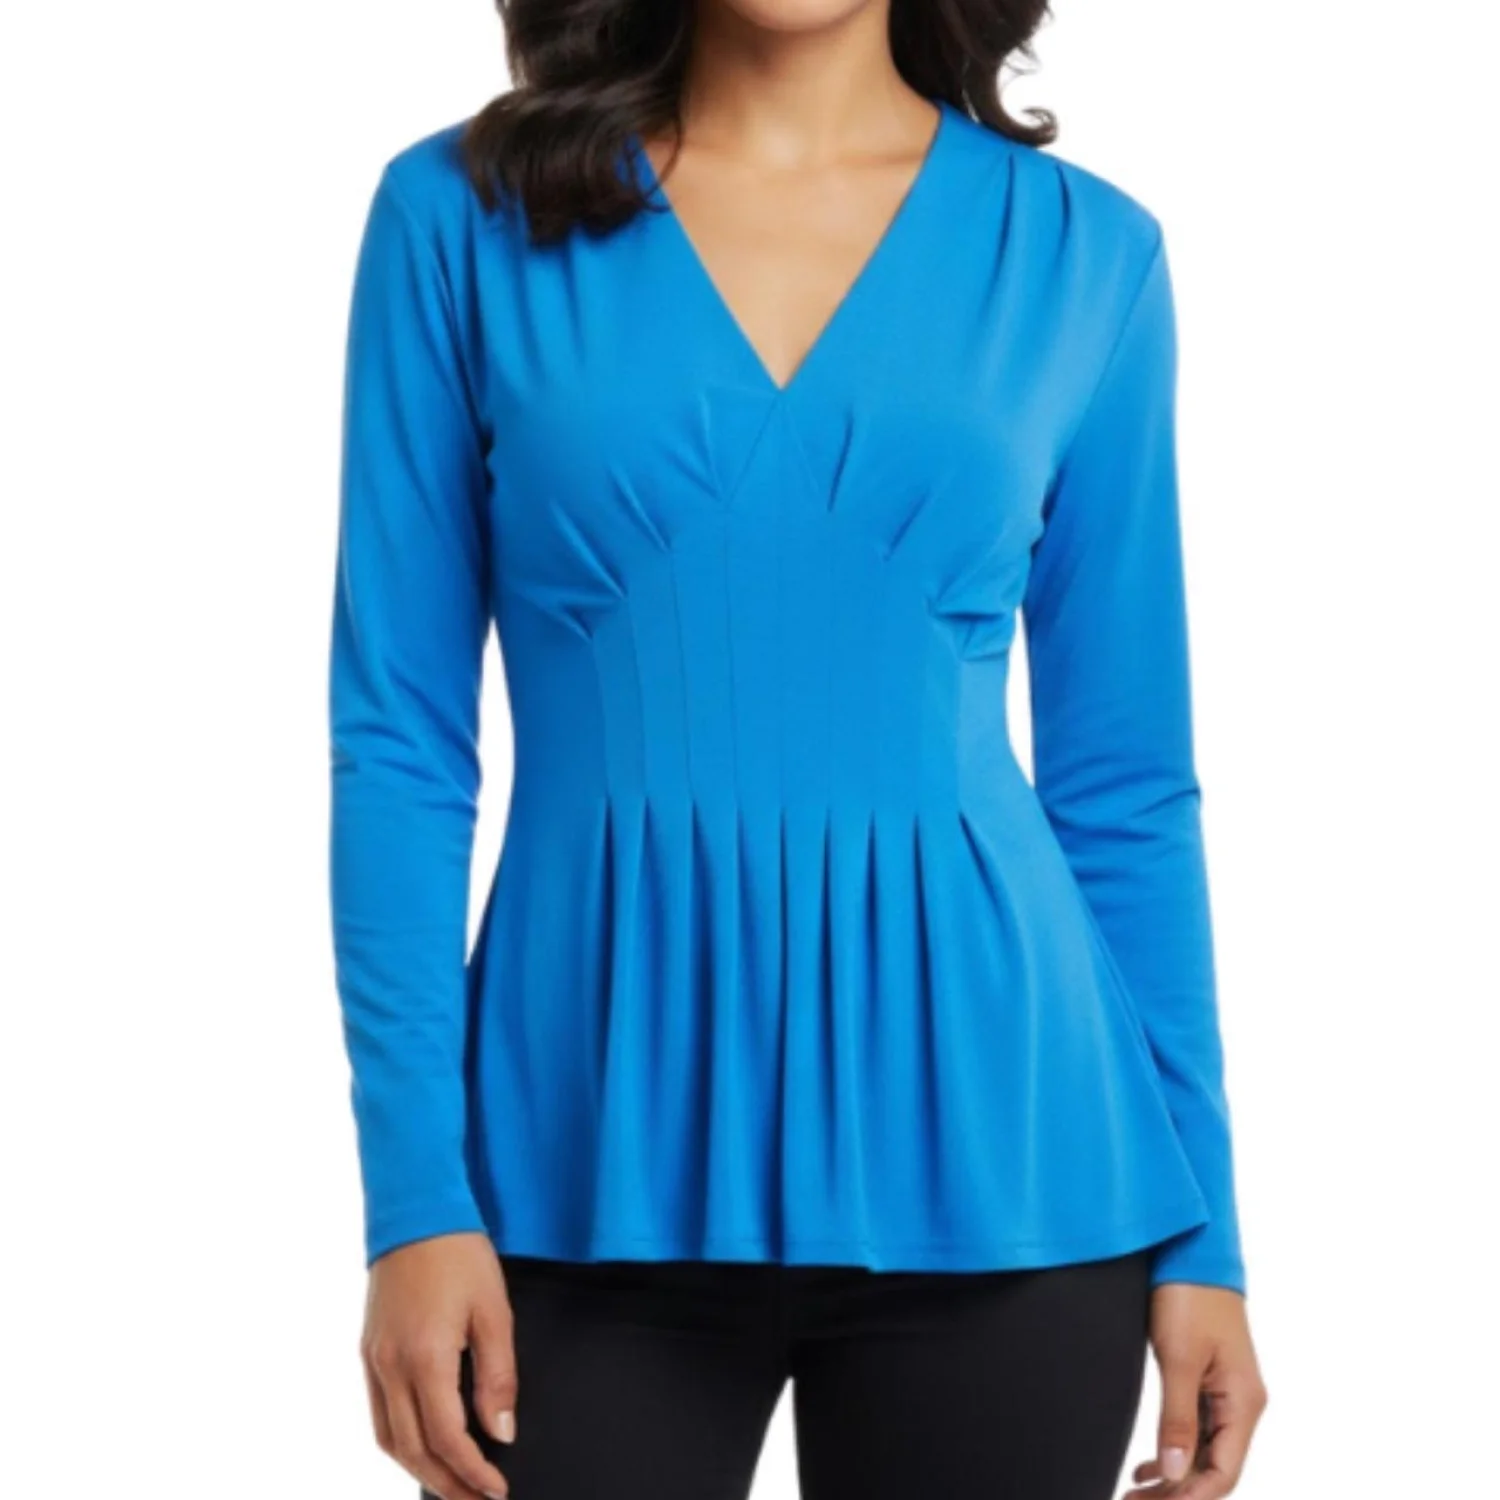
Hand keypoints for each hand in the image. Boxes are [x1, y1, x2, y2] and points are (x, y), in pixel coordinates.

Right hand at [361, 1231, 517, 1499]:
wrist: (414, 1211)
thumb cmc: (460, 1254)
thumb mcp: (494, 1311)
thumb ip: (498, 1377)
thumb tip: (500, 1433)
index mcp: (425, 1358)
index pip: (446, 1438)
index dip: (472, 1473)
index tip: (497, 1489)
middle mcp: (390, 1366)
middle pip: (413, 1450)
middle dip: (447, 1483)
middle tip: (478, 1499)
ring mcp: (373, 1360)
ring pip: (388, 1439)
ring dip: (420, 1469)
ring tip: (453, 1484)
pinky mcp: (368, 1350)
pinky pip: (378, 1413)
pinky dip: (399, 1441)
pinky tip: (423, 1445)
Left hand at [1124, 1283, 1267, 1499]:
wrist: (1192, 1251)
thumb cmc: (1189, 1297)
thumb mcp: (1179, 1358)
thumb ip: (1177, 1418)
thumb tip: (1174, 1474)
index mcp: (1244, 1403)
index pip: (1223, 1473)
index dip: (1189, 1498)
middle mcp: (1241, 1405)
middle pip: (1214, 1469)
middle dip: (1177, 1493)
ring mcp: (1227, 1394)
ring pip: (1204, 1453)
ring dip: (1174, 1477)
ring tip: (1134, 1494)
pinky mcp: (1209, 1380)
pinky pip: (1198, 1431)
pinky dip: (1175, 1452)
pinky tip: (1148, 1468)